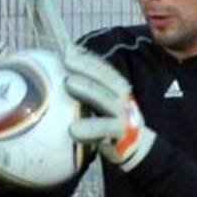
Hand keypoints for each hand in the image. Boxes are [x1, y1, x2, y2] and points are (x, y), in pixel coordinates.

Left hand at [63, 45, 155, 170]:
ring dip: (89, 89)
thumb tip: (60, 70)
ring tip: (68, 83)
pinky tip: (73, 129)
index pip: (102, 68)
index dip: (86, 57)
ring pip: (106, 100)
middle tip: (66, 59)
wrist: (135, 147)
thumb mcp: (102, 102)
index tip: (67, 48)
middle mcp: (123, 97)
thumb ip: (88, 89)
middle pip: (106, 78)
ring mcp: (124, 114)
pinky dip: (90, 128)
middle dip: (87, 66)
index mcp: (117, 87)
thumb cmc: (109, 122)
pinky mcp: (122, 134)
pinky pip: (105, 129)